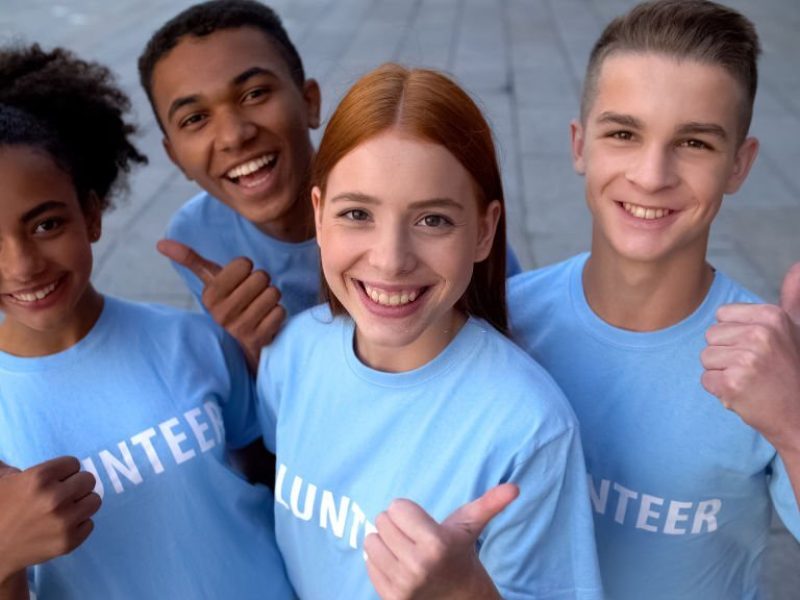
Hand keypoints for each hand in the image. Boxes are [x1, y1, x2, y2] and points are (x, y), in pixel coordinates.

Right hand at [0, 457, 100, 581]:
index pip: (74, 463)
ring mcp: (64, 521)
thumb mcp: (3, 481)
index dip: (64, 472)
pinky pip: (90, 523)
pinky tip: (61, 527)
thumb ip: (13, 465)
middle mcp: (55, 498)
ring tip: (64, 510)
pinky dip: (79, 525)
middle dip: (75, 486)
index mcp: (39, 478)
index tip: (55, 481)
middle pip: (88, 480)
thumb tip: (6, 449)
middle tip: (61, 495)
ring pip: (94, 500)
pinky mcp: (69, 541)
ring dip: (81, 504)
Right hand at [158, 239, 285, 371]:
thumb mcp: (211, 284)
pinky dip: (277, 314)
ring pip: (273, 293)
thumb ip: (191, 261)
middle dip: (261, 284)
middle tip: (252, 298)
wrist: (239, 347)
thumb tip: (160, 242)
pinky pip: (280, 311)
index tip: (240, 283)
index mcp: (210, 295)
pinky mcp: (259, 338)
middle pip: (261, 276)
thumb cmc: (228, 306)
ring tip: (259, 309)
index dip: (247, 270)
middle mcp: (222, 313)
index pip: (244, 263)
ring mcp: (240, 327)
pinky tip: (266, 321)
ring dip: (271, 299)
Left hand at [364, 483, 518, 599]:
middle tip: (415, 537)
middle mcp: (417, 565)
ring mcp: (402, 584)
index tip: (423, 525)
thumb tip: (514, 488)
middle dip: (397, 525)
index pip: (397, 507)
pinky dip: (380, 561)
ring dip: (386, 542)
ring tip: (406, 551)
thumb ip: (490, 504)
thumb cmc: (461, 555)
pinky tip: (399, 567)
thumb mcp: (471, 528)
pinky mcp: (390, 598)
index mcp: (436, 543)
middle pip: (382, 521)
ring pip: (371, 541)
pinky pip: (368, 563)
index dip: (409, 512)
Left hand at [701, 262, 799, 450]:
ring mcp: (746, 359)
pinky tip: (744, 394)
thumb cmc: (792, 372)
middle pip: (711, 336)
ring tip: (750, 381)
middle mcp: (760, 334)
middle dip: (727, 355)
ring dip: (723, 373)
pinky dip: (720, 390)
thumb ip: (793, 297)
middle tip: (755, 369)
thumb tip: (798, 266)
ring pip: (706, 358)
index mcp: (771, 316)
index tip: (759, 350)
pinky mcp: (732, 384)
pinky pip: (706, 379)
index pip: (722, 316)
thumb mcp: (795, 328)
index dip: (735, 336)